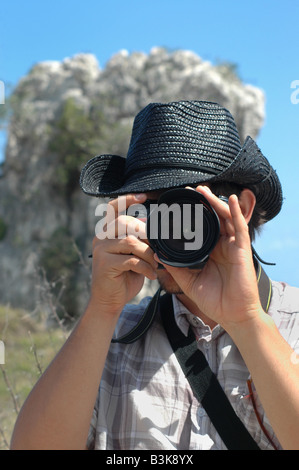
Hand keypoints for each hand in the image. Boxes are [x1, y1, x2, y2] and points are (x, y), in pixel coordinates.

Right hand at [90, 194, 157, 315]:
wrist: (110, 301)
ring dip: (148, 254)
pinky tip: (151, 275)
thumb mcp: (134, 254)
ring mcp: (101, 250)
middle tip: (157, 248)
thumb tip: (153, 224)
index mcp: (106, 232)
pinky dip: (145, 267)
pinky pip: (131, 260)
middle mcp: (100, 237)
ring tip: (155, 265)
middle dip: (146, 233)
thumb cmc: (125, 276)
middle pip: (125, 223)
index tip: (144, 196)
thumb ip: (139, 239)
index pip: (113, 208)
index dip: (127, 199)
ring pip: (131, 242)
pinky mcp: (104, 264)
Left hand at [155, 186, 262, 329]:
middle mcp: (222, 246)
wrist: (232, 316)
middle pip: (213, 219)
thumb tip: (159, 254)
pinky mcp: (243, 250)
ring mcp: (233, 247)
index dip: (192, 216)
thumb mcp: (189, 281)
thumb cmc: (214, 300)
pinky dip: (236, 213)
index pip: (201, 228)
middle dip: (203, 203)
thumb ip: (176, 267)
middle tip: (190, 190)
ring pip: (225, 218)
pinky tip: (231, 200)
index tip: (178, 205)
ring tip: (203, 191)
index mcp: (210, 251)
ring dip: (215, 203)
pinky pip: (240, 228)